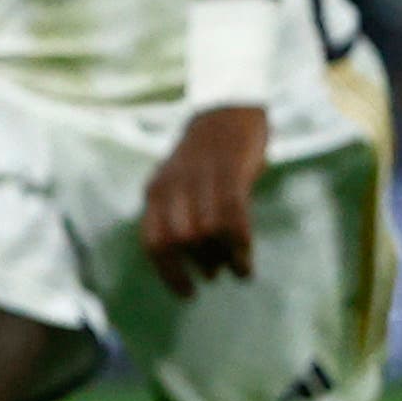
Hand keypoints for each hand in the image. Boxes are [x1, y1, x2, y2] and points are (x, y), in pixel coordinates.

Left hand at [138, 104, 268, 294]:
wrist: (228, 107)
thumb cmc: (210, 154)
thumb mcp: (184, 186)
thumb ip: (184, 217)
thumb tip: (202, 266)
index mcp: (156, 191)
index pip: (153, 242)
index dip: (168, 272)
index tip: (187, 293)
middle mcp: (171, 186)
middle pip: (178, 241)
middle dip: (197, 264)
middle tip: (215, 274)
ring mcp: (200, 178)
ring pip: (204, 233)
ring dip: (222, 259)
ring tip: (238, 268)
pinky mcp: (229, 172)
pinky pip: (232, 218)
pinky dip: (240, 246)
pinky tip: (248, 261)